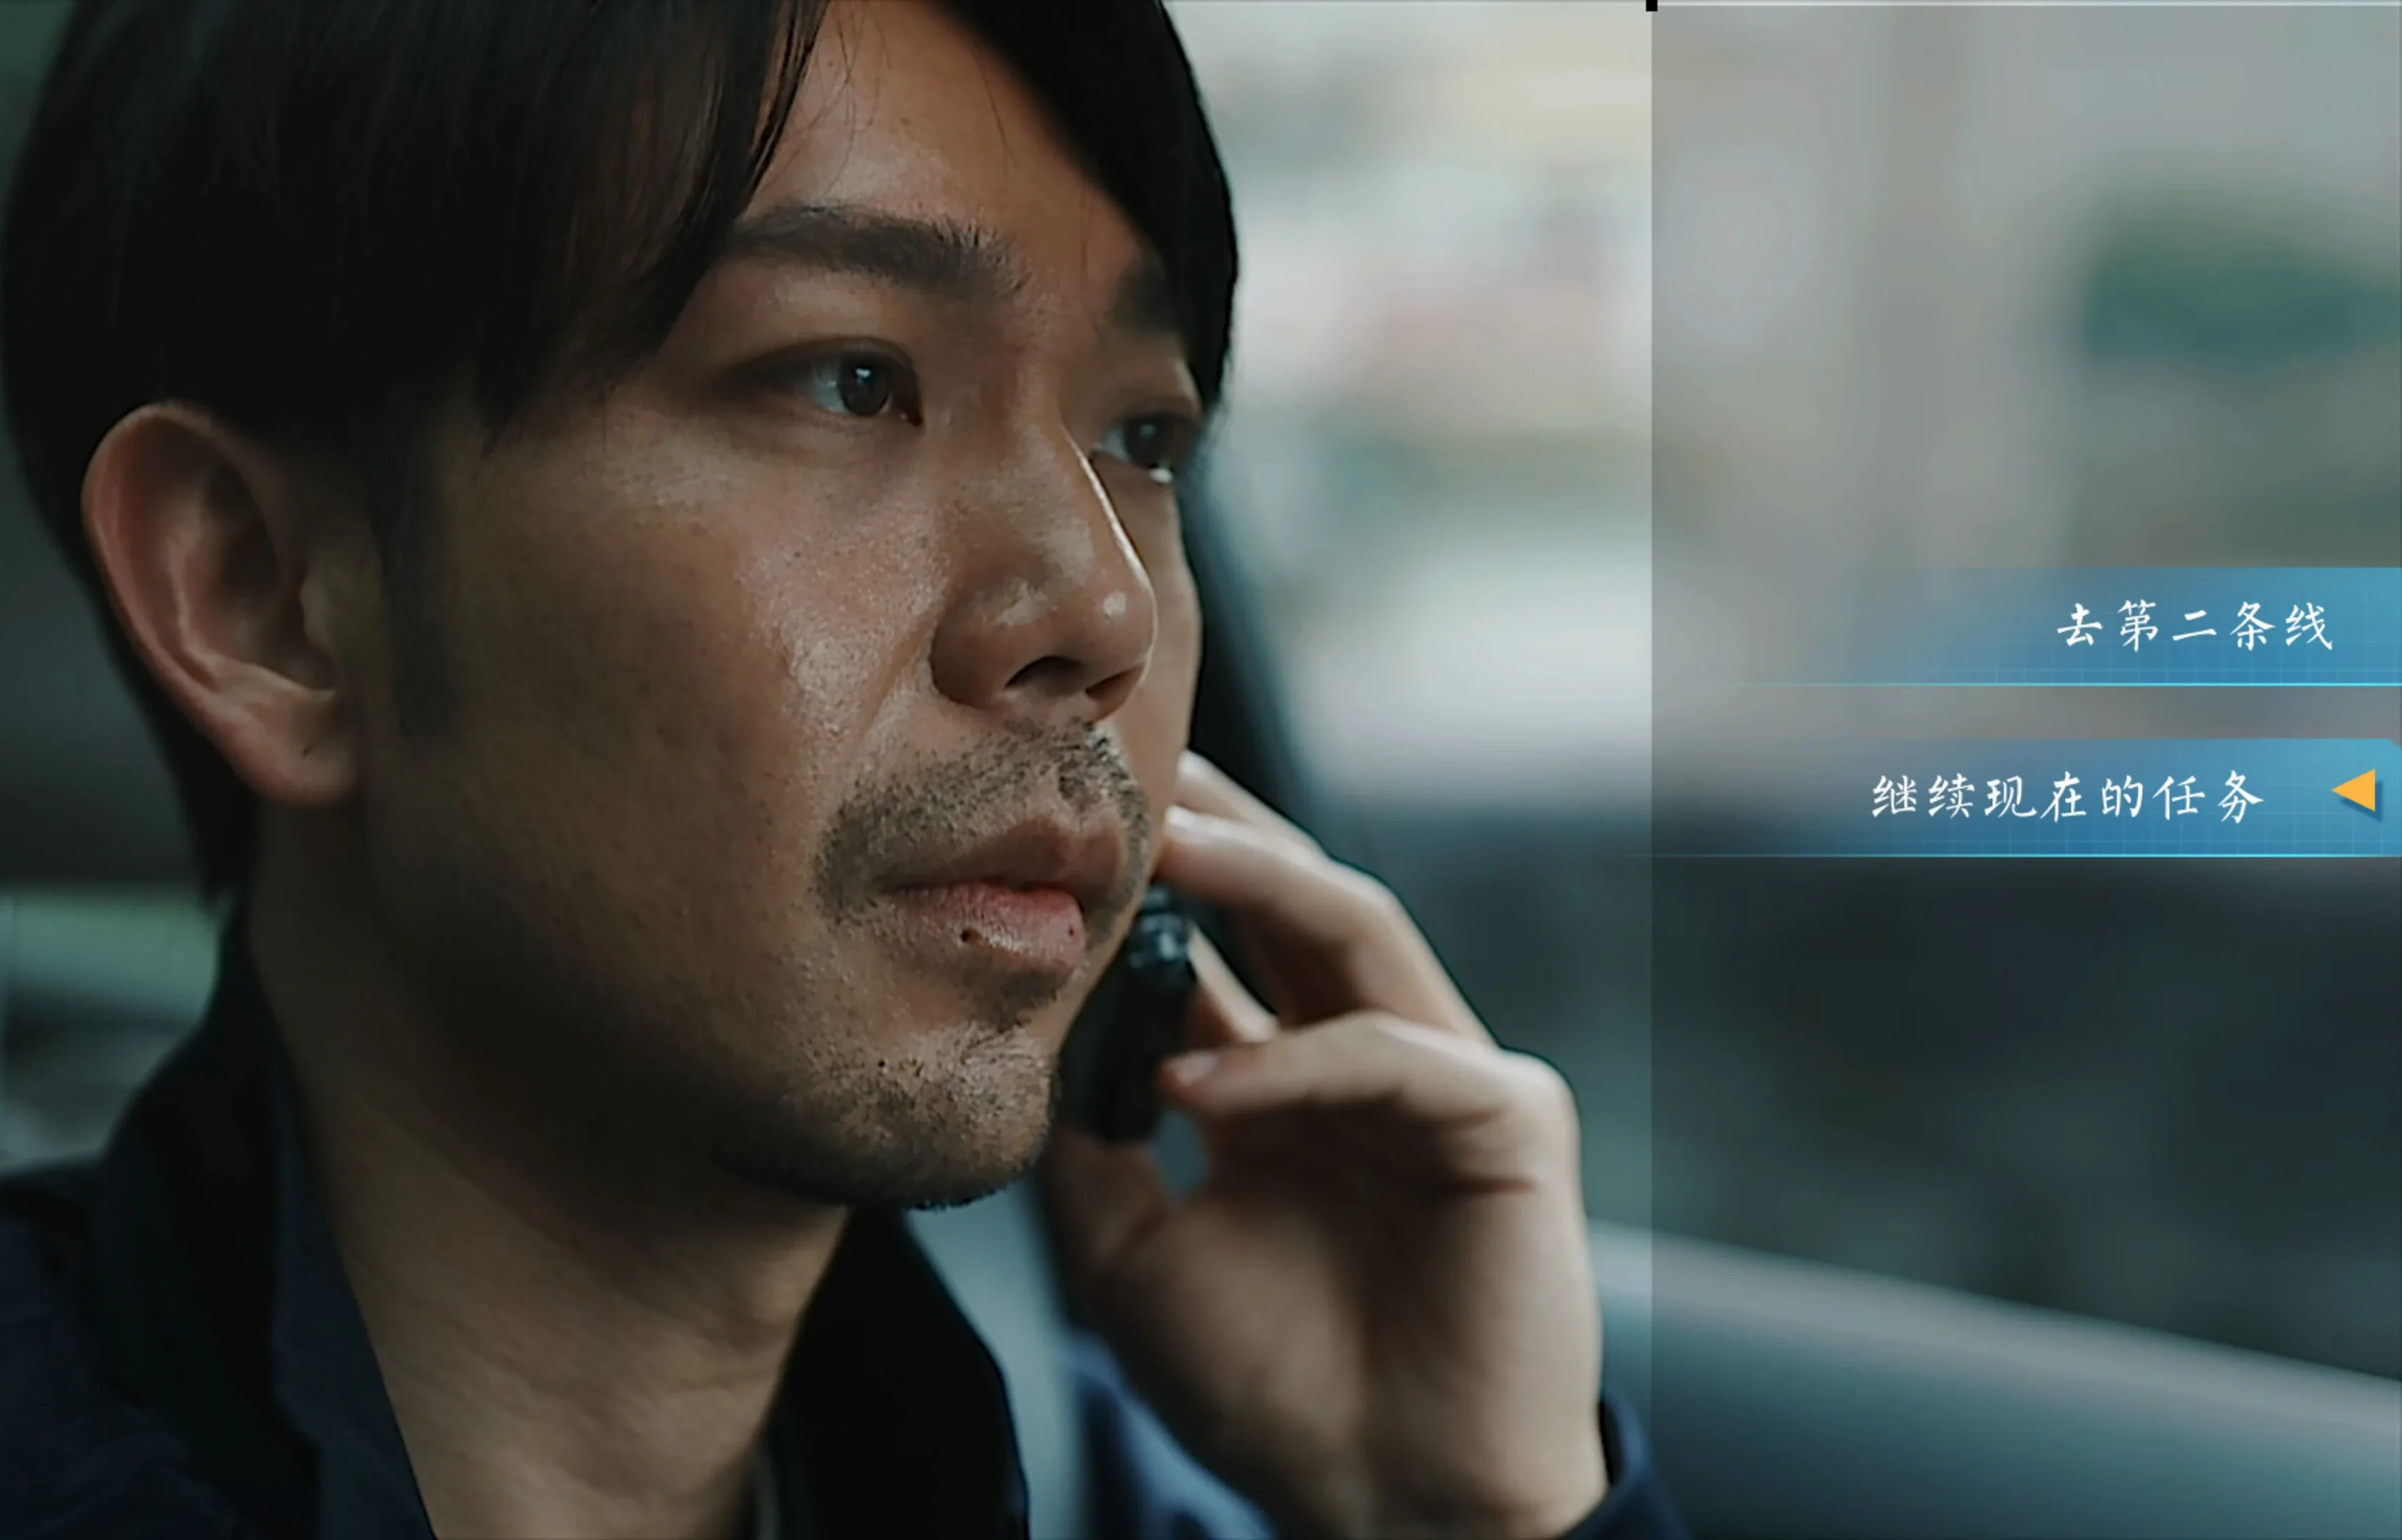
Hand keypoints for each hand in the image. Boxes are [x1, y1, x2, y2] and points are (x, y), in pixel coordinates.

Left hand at [1040, 753, 1607, 1538]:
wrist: (1383, 1508)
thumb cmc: (1269, 1394)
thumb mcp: (1128, 1256)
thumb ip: (1083, 1145)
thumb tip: (1013, 1040)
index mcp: (1283, 1082)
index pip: (1218, 943)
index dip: (1147, 882)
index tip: (1054, 822)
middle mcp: (1361, 1059)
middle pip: (1289, 898)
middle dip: (1210, 827)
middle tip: (1118, 771)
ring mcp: (1441, 1078)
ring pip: (1354, 929)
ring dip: (1259, 878)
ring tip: (1162, 845)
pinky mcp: (1507, 1121)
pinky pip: (1392, 1054)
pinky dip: (1293, 1062)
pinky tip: (1199, 1087)